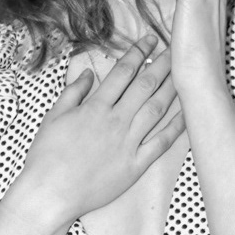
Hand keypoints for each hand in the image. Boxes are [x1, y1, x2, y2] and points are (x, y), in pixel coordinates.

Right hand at [19, 35, 184, 222]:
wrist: (50, 194)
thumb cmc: (46, 156)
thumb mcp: (53, 116)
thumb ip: (73, 92)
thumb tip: (88, 72)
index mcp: (96, 107)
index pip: (123, 72)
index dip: (139, 52)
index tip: (150, 40)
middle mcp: (116, 121)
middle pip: (145, 85)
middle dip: (162, 64)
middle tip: (176, 50)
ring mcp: (128, 143)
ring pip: (156, 109)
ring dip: (172, 89)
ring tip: (185, 73)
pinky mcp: (135, 165)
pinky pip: (161, 143)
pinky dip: (176, 127)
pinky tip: (187, 113)